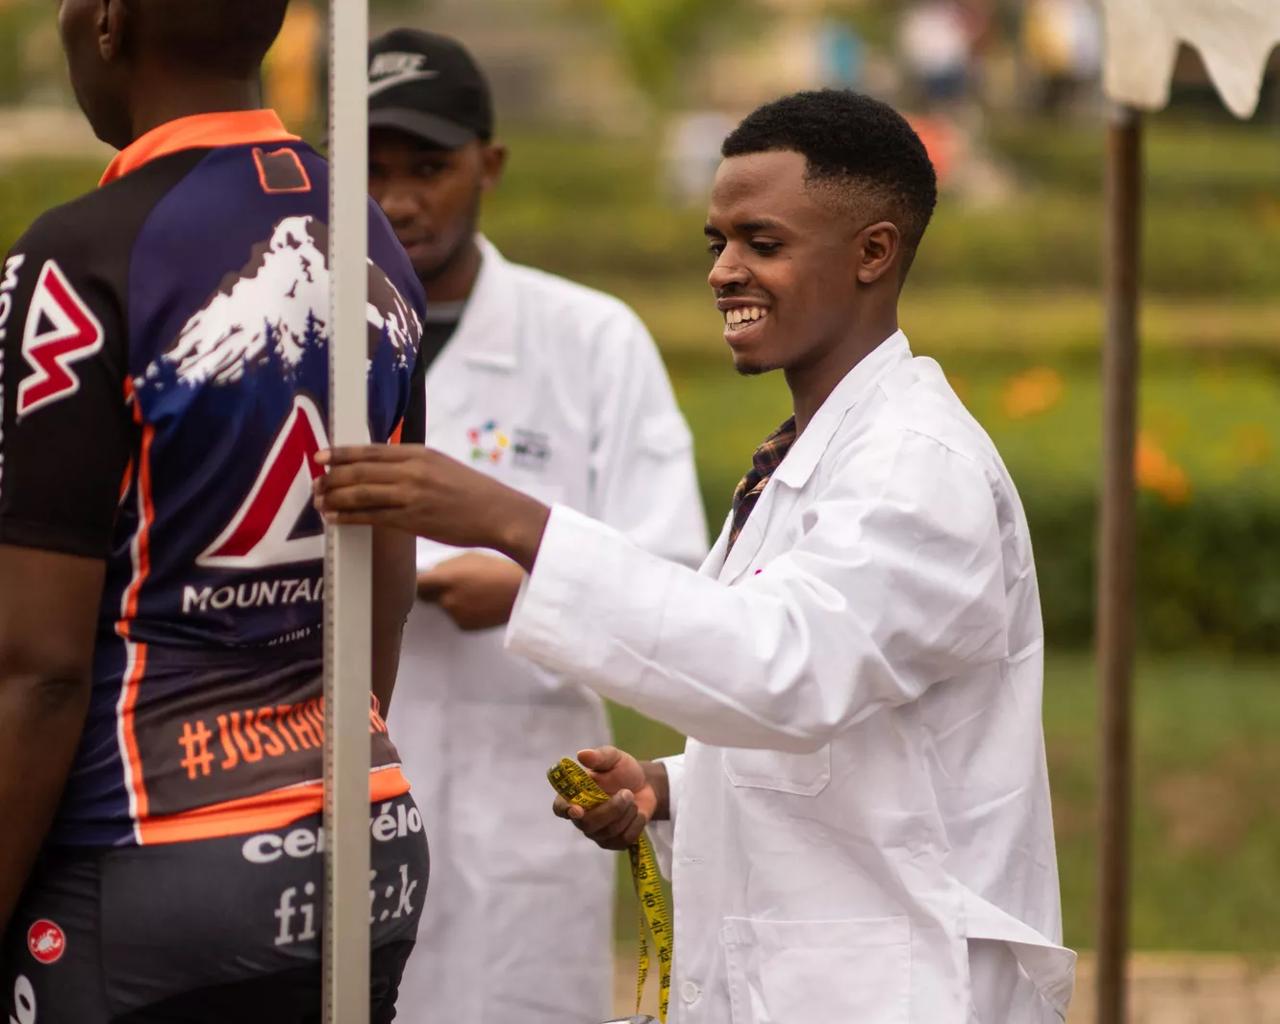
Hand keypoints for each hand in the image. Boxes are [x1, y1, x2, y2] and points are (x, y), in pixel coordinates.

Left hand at [313, 446, 550, 570]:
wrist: (498, 513)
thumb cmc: (472, 492)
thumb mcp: (442, 465)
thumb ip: (412, 464)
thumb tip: (381, 468)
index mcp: (419, 453)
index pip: (371, 450)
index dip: (341, 453)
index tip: (321, 456)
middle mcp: (412, 471)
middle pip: (360, 471)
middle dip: (332, 478)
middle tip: (315, 483)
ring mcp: (411, 495)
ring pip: (361, 493)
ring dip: (335, 497)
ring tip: (320, 502)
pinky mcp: (413, 519)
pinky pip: (372, 516)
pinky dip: (349, 516)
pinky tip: (336, 517)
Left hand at [417, 552, 524, 631]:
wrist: (521, 593)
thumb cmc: (498, 570)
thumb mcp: (470, 558)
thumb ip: (446, 566)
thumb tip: (432, 573)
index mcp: (446, 580)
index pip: (417, 583)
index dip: (416, 580)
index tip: (418, 579)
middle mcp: (447, 600)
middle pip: (426, 597)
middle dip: (433, 591)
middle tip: (448, 584)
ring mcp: (455, 616)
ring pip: (444, 607)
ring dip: (451, 600)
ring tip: (473, 592)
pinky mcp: (465, 627)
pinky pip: (456, 617)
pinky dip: (463, 611)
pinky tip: (479, 603)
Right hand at [552, 746, 668, 850]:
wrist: (645, 785)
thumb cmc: (622, 770)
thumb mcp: (614, 758)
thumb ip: (599, 756)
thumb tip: (582, 754)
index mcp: (574, 795)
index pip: (560, 808)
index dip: (565, 810)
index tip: (577, 809)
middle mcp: (581, 817)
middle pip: (588, 824)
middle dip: (611, 810)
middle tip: (627, 793)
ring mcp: (596, 832)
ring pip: (608, 833)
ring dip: (626, 814)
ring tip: (632, 798)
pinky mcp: (612, 842)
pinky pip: (623, 840)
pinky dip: (636, 824)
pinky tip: (637, 813)